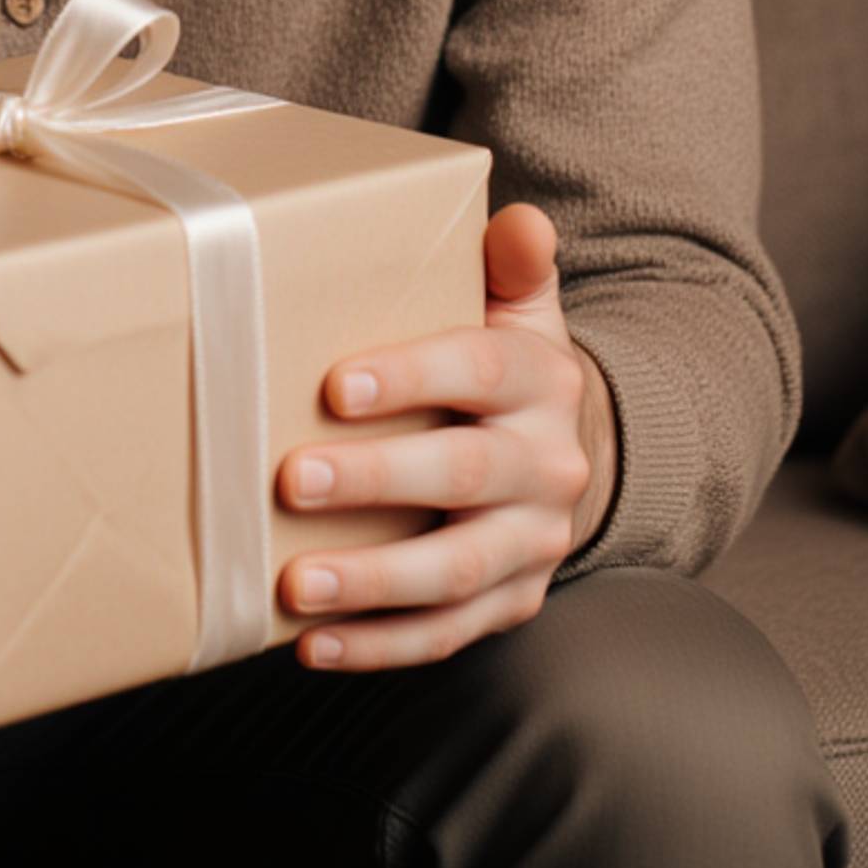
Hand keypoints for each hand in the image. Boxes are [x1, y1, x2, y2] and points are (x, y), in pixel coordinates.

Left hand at [275, 202, 610, 671]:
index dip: (410, 377)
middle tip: (291, 479)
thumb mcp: (520, 307)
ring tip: (294, 582)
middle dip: (374, 480)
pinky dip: (379, 645)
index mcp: (539, 380)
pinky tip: (312, 644)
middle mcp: (547, 465)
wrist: (575, 450)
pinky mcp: (512, 603)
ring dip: (370, 581)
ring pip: (454, 570)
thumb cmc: (507, 366)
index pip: (478, 371)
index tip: (335, 385)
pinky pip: (447, 633)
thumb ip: (513, 264)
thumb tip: (522, 221)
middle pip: (463, 473)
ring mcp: (532, 543)